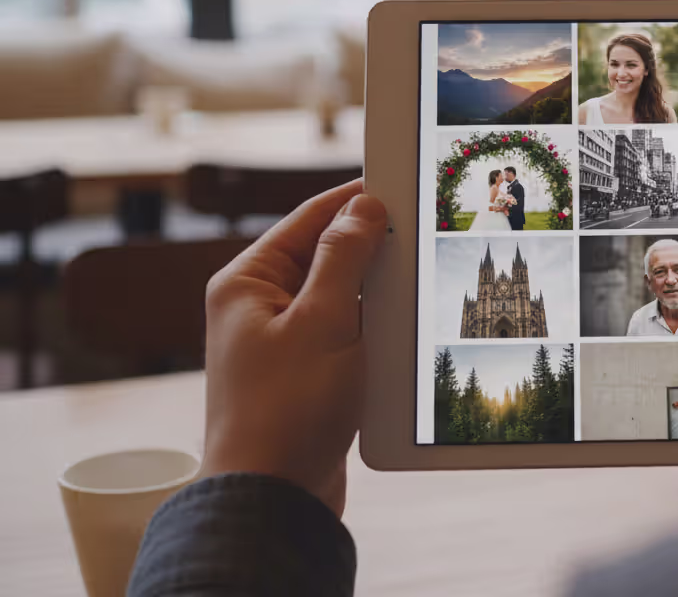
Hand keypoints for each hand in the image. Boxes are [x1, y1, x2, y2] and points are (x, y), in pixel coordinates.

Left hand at [199, 179, 387, 516]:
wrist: (272, 500)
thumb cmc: (285, 411)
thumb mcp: (323, 320)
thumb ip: (344, 257)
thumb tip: (363, 207)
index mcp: (246, 283)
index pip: (308, 219)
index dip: (354, 201)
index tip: (398, 188)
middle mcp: (258, 309)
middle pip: (326, 256)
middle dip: (372, 251)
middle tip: (419, 239)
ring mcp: (281, 344)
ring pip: (341, 298)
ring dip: (376, 298)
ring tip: (413, 292)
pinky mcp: (304, 377)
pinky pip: (345, 336)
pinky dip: (372, 333)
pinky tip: (400, 336)